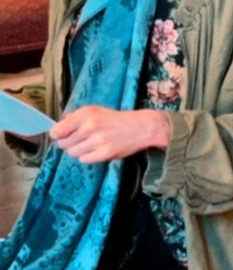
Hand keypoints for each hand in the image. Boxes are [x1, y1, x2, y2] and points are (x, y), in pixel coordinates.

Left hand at [49, 105, 170, 162]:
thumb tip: (58, 127)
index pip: (58, 129)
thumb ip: (77, 117)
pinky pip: (84, 159)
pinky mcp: (104, 154)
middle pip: (64, 143)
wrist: (140, 127)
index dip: (56, 134)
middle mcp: (90, 127)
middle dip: (66, 143)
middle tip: (76, 140)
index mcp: (86, 114)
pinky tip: (94, 150)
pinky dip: (87, 156)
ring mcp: (97, 141)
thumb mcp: (96, 110)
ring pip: (72, 152)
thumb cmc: (116, 119)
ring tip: (87, 145)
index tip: (57, 135)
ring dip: (77, 150)